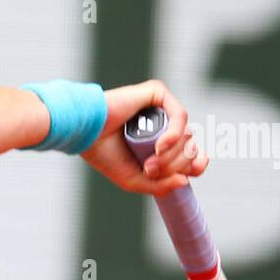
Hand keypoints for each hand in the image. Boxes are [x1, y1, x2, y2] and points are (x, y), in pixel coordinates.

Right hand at [80, 78, 209, 195]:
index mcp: (159, 141)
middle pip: (189, 146)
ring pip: (186, 134)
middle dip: (176, 164)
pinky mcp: (157, 94)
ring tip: (149, 161)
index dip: (195, 164)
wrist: (85, 134)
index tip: (190, 173)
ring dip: (172, 154)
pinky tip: (160, 146)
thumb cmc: (104, 155)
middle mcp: (163, 123)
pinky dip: (174, 134)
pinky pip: (179, 116)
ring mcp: (161, 108)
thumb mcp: (135, 179)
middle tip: (150, 169)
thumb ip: (160, 185)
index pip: (189, 152)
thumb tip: (184, 181)